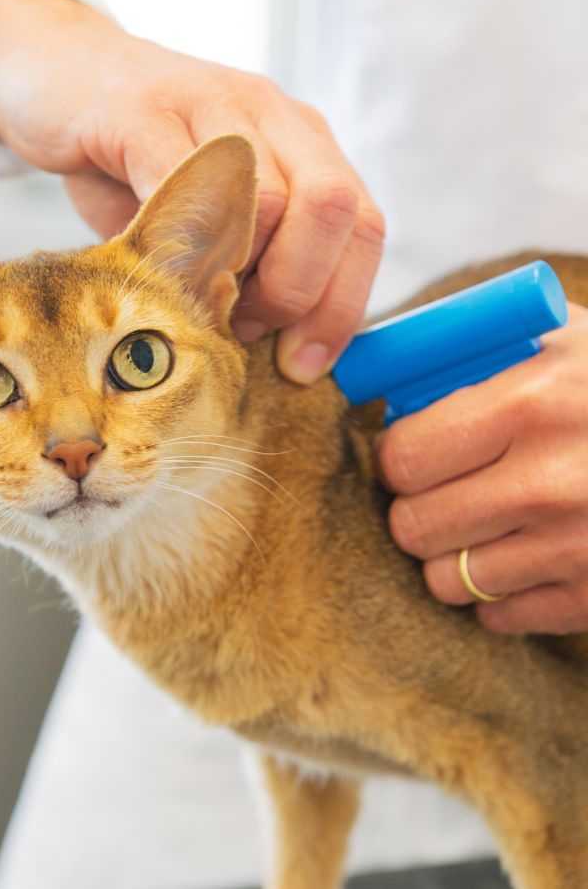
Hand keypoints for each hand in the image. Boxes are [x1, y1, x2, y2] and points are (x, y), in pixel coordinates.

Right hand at [0, 0, 383, 383]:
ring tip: (197, 299)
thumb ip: (251, 269)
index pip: (363, 227)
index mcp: (302, 144)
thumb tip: (278, 349)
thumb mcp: (210, 217)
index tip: (302, 364)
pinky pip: (184, 186)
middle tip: (246, 329)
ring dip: (237, 279)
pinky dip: (178, 247)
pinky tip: (156, 269)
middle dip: (297, 294)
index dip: (341, 308)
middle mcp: (271, 115)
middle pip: (333, 210)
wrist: (56, 76)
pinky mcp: (144, 111)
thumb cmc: (136, 162)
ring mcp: (212, 104)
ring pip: (268, 203)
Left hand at [377, 303, 587, 634]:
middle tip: (440, 491)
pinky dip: (500, 593)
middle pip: (413, 526)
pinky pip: (499, 618)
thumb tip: (390, 387)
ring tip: (485, 523)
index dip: (395, 457)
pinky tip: (526, 555)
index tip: (409, 452)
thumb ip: (474, 358)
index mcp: (533, 404)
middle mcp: (552, 483)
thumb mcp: (560, 341)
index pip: (402, 459)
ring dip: (452, 555)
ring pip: (446, 581)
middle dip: (415, 507)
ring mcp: (579, 549)